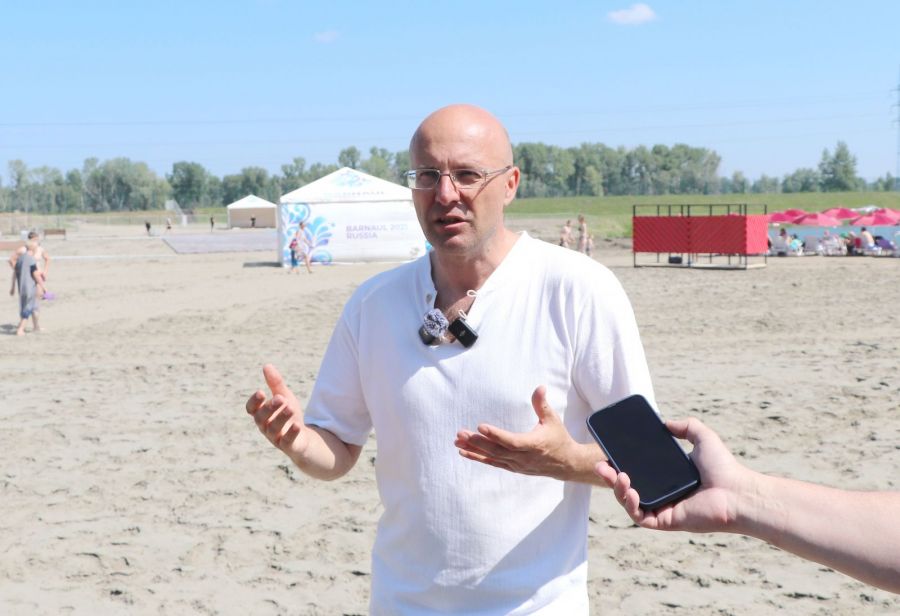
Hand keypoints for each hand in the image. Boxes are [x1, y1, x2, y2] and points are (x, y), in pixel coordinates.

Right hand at [245, 364, 308, 461]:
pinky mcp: (289, 446)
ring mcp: (276, 438)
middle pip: (261, 418)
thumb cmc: (289, 417)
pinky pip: (287, 441)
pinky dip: (291, 434)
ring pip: (273, 429)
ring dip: (281, 418)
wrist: (303, 440)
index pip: (251, 409)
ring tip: (289, 407)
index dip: (254, 402)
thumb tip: (266, 365)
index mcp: (262, 415)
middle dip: (269, 408)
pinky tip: (297, 425)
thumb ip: (275, 384)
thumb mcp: (284, 398)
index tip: (261, 392)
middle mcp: (266, 427)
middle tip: (279, 398)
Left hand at [455, 386, 596, 481]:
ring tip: (457, 441)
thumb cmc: (558, 438)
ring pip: (492, 457)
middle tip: (461, 433)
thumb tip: (540, 387)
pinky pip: (493, 462)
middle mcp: (524, 457)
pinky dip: (478, 458)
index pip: (512, 441)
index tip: (480, 426)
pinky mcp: (512, 467)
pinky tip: (464, 452)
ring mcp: (517, 464)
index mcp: (534, 445)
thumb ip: (542, 404)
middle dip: (478, 442)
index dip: (496, 435)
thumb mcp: (552, 420)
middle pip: (497, 450)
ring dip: (474, 449)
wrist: (566, 464)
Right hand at [595, 418, 746, 531]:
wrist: (737, 492)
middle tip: (600, 466)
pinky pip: (640, 517)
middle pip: (628, 487)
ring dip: (618, 490)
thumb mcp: (703, 437)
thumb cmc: (724, 467)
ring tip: (618, 476)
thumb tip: (665, 422)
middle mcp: (664, 493)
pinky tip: (630, 491)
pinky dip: (631, 505)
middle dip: (610, 477)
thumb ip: (685, 426)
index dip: (621, 464)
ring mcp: (663, 508)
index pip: (639, 471)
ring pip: (630, 503)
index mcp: (669, 477)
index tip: (610, 454)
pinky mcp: (665, 521)